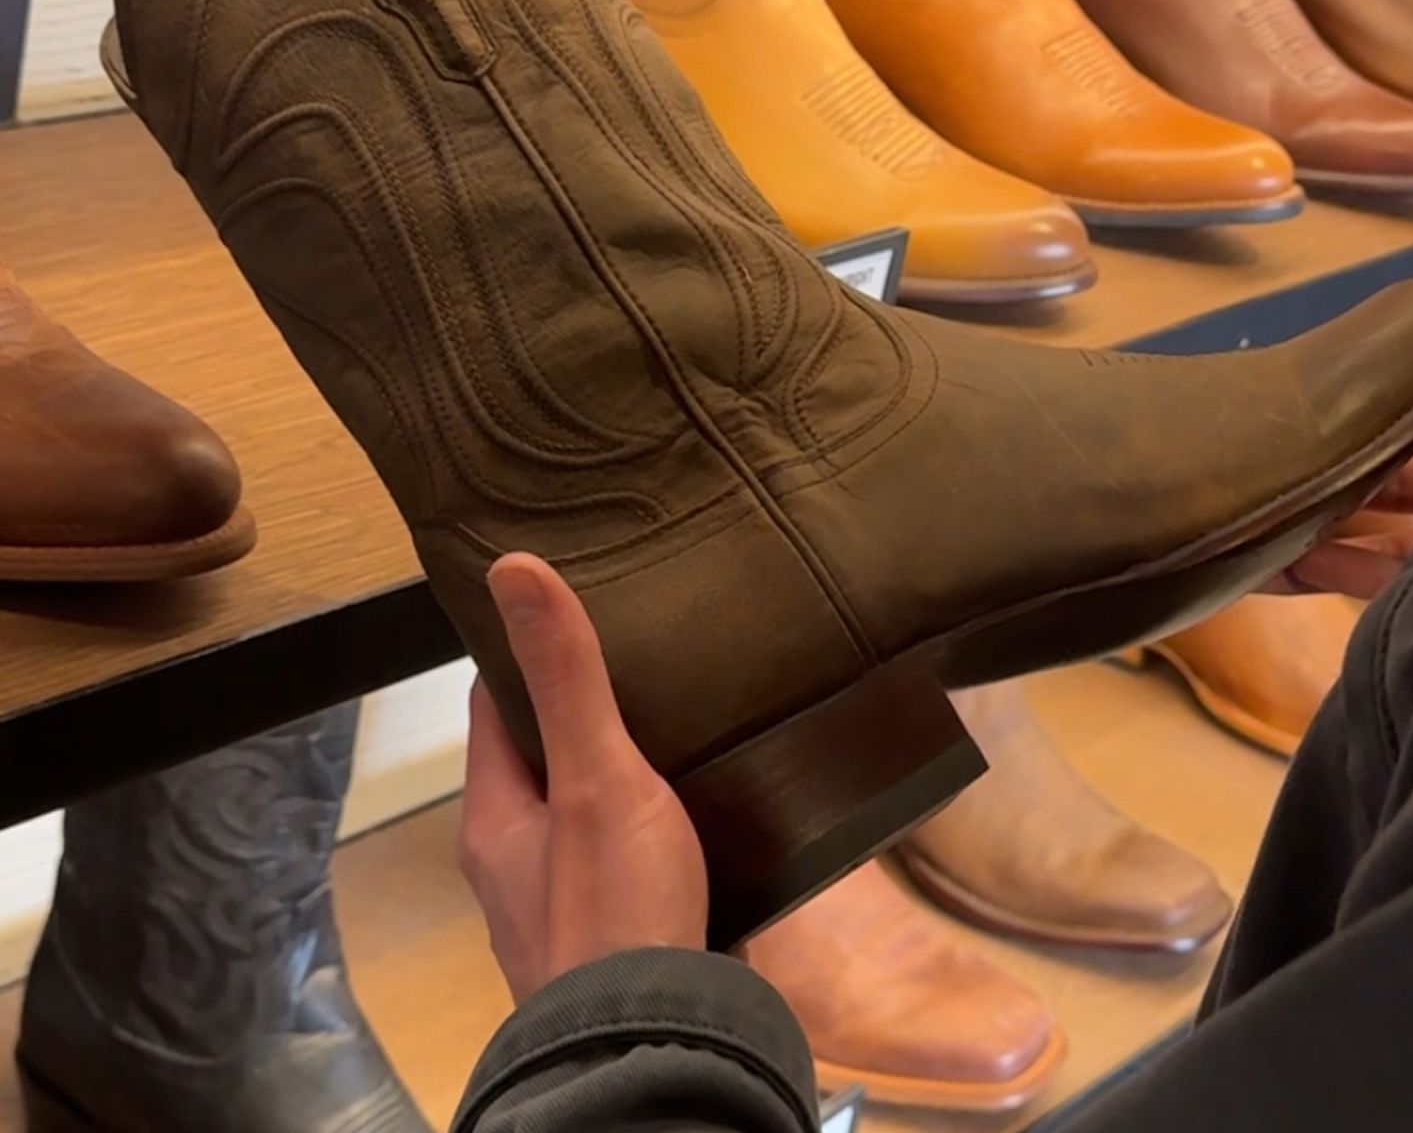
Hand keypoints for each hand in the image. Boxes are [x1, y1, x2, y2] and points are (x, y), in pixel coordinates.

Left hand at [459, 553, 709, 1002]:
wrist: (659, 1047)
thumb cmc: (613, 906)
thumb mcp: (595, 774)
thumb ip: (566, 676)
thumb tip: (511, 567)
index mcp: (495, 818)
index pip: (494, 705)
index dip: (526, 650)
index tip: (578, 597)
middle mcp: (520, 861)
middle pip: (546, 756)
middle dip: (590, 704)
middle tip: (653, 643)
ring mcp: (572, 901)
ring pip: (594, 807)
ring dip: (632, 764)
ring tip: (693, 707)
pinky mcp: (627, 929)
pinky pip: (638, 853)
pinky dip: (665, 817)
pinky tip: (715, 796)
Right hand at [1279, 281, 1412, 596]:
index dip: (1400, 373)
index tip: (1341, 363)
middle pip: (1409, 455)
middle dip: (1352, 446)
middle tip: (1288, 434)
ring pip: (1392, 519)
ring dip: (1332, 510)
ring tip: (1269, 502)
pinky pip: (1398, 582)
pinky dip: (1343, 572)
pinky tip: (1292, 557)